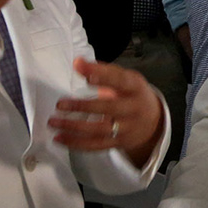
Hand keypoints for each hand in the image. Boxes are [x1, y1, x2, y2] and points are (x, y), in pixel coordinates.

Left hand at [50, 58, 164, 165]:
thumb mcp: (127, 79)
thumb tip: (77, 62)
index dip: (101, 74)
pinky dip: (76, 143)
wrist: (153, 123)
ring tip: (53, 122)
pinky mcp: (118, 143)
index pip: (119, 79)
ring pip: (99, 129)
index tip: (80, 67)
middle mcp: (133, 108)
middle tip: (60, 104)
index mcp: (135, 87)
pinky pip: (96, 145)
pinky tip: (59, 138)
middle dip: (82, 106)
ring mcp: (126, 128)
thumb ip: (104, 71)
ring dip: (74, 127)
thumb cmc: (133, 95)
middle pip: (108, 108)